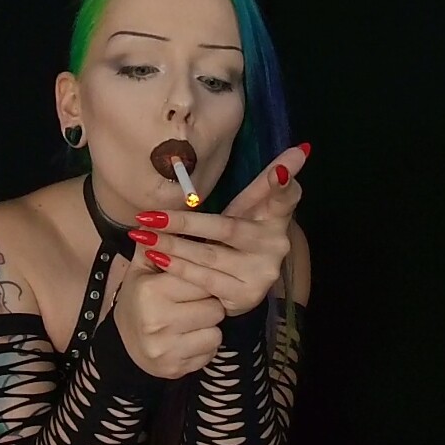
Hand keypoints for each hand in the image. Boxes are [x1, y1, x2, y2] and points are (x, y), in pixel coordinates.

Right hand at [111, 240, 226, 379]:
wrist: (125, 348)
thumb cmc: (139, 301)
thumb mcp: (141, 269)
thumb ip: (154, 241)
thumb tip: (158, 212)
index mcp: (150, 291)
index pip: (200, 278)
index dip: (201, 279)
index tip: (194, 281)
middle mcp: (157, 321)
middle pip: (214, 306)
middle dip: (208, 302)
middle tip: (192, 302)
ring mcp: (167, 349)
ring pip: (216, 330)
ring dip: (208, 324)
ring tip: (190, 320)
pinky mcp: (177, 369)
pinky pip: (212, 350)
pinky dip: (205, 344)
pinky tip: (188, 338)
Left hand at [131, 145, 308, 315]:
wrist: (245, 280)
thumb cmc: (244, 232)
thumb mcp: (254, 205)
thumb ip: (267, 180)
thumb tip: (302, 147)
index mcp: (278, 216)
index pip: (284, 196)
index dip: (282, 185)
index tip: (280, 172)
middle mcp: (276, 246)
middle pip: (226, 228)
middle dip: (183, 222)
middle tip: (146, 216)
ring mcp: (261, 273)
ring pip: (209, 255)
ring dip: (171, 245)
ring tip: (142, 235)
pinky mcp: (245, 296)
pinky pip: (204, 279)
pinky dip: (177, 268)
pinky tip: (155, 258)